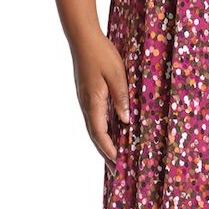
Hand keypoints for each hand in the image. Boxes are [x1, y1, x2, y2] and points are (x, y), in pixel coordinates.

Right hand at [70, 27, 130, 167]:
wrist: (82, 38)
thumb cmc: (101, 54)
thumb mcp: (116, 74)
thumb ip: (121, 97)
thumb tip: (125, 120)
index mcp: (93, 101)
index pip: (100, 132)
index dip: (109, 149)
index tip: (117, 162)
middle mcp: (86, 104)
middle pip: (95, 135)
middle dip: (105, 153)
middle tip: (115, 170)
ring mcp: (85, 99)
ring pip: (94, 127)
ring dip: (103, 143)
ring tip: (114, 157)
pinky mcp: (87, 94)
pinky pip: (94, 118)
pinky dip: (102, 131)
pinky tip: (110, 132)